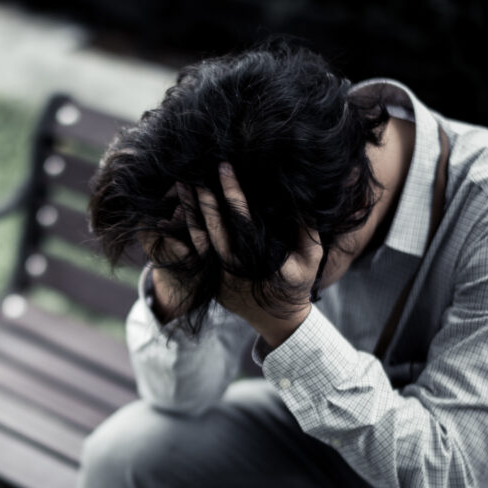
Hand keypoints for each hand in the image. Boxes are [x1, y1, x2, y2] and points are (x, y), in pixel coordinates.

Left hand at [178, 162, 321, 346]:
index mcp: (256, 258)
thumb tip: (299, 196)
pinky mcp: (208, 281)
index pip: (240, 217)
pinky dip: (185, 232)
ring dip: (189, 212)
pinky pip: (194, 253)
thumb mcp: (310, 257)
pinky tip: (178, 212)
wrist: (278, 321)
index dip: (232, 190)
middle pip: (213, 226)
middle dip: (203, 197)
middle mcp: (232, 268)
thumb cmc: (297, 285)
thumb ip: (305, 228)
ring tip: (181, 187)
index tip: (224, 167)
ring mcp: (217, 277)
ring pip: (198, 239)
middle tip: (194, 172)